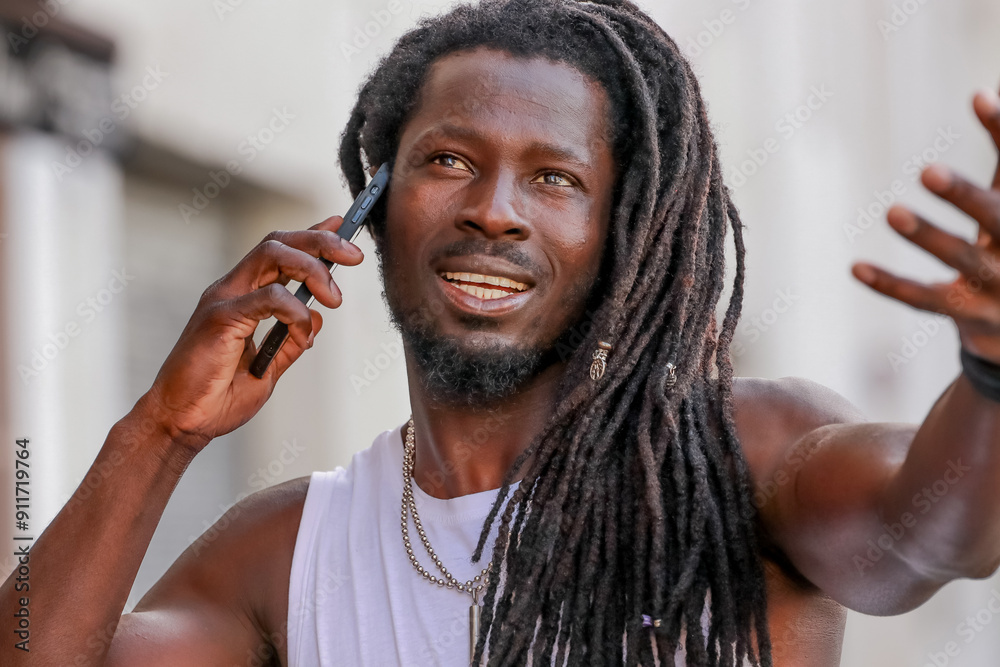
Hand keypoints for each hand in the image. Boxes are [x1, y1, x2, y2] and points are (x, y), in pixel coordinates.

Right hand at [137, 215, 363, 453]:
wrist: (182, 423)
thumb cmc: (216, 397)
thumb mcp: (267, 369)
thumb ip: (291, 342)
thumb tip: (317, 320)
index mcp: (241, 297)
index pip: (278, 251)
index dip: (311, 235)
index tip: (342, 227)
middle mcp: (231, 290)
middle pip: (278, 243)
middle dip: (321, 241)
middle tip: (354, 256)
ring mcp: (223, 301)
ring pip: (272, 255)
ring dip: (313, 268)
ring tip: (334, 298)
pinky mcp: (220, 319)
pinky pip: (268, 297)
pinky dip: (295, 311)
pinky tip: (303, 330)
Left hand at [852, 86, 999, 362]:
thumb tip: (981, 92)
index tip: (976, 97)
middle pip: (997, 219)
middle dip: (964, 196)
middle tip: (928, 171)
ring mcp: (995, 285)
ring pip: (959, 259)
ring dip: (927, 237)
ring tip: (892, 212)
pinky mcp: (968, 315)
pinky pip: (924, 300)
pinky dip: (890, 285)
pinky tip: (855, 267)